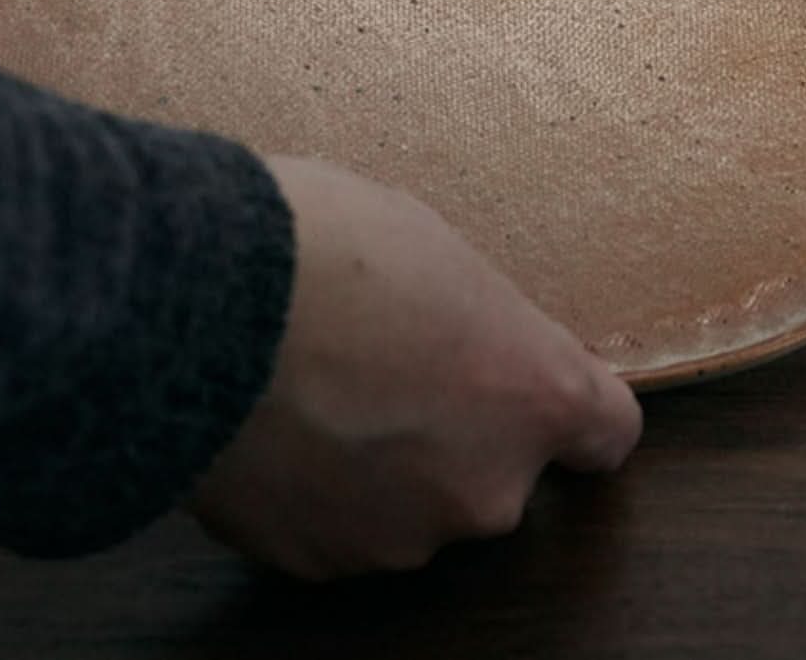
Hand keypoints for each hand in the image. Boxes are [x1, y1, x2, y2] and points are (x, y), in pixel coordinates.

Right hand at [193, 158, 642, 579]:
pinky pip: (333, 523)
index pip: (605, 430)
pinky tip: (274, 420)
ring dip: (380, 462)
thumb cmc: (323, 248)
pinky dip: (313, 487)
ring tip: (315, 384)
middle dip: (454, 428)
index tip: (536, 385)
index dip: (569, 404)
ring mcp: (399, 535)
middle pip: (494, 470)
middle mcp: (485, 487)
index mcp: (534, 394)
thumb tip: (460, 340)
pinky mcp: (315, 559)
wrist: (200, 305)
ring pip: (411, 503)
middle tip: (387, 359)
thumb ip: (474, 320)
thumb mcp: (433, 246)